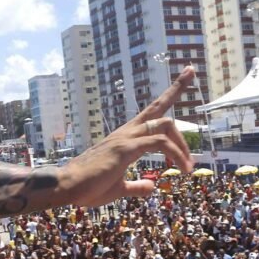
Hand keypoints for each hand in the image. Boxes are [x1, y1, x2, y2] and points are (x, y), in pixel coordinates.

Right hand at [57, 68, 195, 206]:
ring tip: (189, 168)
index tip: (180, 76)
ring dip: (182, 145)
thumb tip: (151, 186)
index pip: (150, 113)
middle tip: (191, 70)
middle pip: (157, 106)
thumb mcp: (118, 188)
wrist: (67, 187)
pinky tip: (182, 169)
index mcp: (126, 137)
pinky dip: (176, 154)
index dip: (167, 95)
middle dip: (176, 88)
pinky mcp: (126, 148)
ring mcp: (127, 137)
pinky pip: (160, 143)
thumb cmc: (88, 187)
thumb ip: (136, 186)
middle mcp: (127, 132)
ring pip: (165, 124)